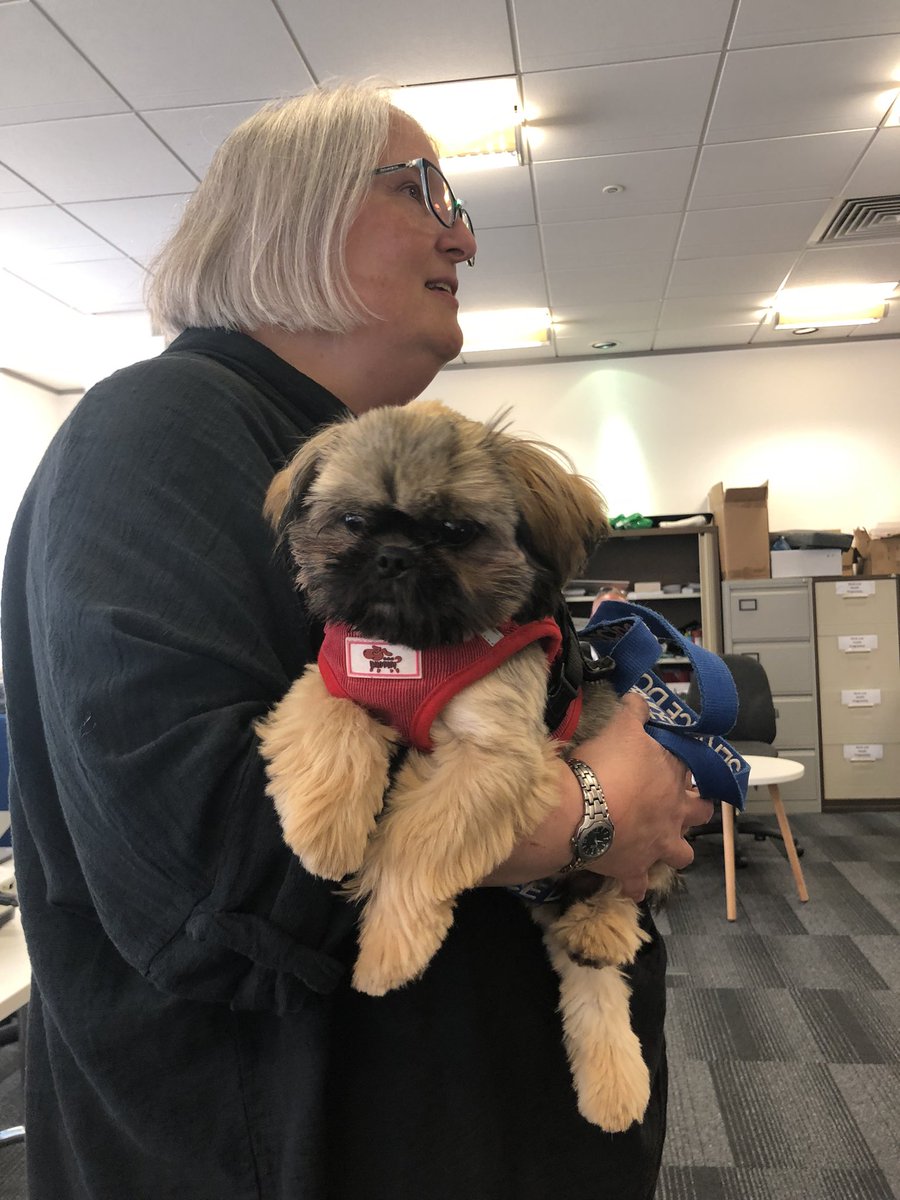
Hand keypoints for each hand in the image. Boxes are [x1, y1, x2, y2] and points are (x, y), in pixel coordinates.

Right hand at [577, 692, 713, 898]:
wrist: (582, 812)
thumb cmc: (607, 766)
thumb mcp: (622, 728)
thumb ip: (635, 712)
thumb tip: (640, 698)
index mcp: (673, 778)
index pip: (693, 768)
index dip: (685, 765)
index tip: (675, 762)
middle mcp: (674, 814)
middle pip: (700, 813)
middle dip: (693, 810)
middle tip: (676, 804)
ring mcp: (657, 845)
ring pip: (681, 855)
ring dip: (672, 850)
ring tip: (658, 845)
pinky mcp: (633, 869)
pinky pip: (637, 885)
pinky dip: (633, 885)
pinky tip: (628, 884)